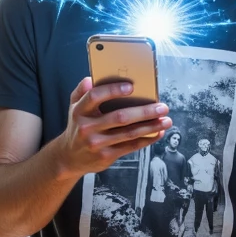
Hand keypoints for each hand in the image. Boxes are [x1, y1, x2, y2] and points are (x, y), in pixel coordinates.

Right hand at [56, 77, 170, 178]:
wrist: (69, 158)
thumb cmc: (78, 127)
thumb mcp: (74, 107)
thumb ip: (82, 92)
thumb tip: (91, 78)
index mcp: (80, 111)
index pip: (95, 96)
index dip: (113, 90)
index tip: (131, 86)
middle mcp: (87, 128)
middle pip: (119, 117)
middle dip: (144, 111)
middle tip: (162, 106)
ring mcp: (97, 144)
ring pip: (129, 133)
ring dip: (151, 126)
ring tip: (166, 120)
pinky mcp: (106, 156)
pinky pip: (130, 146)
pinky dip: (146, 139)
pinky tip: (158, 132)